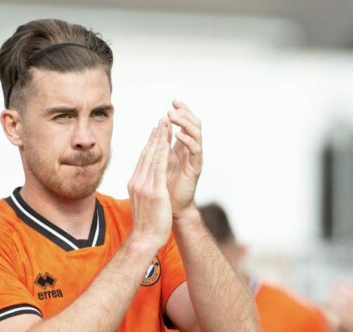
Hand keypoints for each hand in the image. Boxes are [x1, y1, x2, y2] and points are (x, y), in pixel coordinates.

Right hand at [128, 119, 172, 250]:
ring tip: (165, 124)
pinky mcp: (154, 191)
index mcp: (135, 184)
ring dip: (159, 139)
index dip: (150, 144)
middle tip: (161, 121)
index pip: (143, 159)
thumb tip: (147, 186)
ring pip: (152, 156)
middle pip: (146, 154)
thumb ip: (144, 191)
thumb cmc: (147, 226)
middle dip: (155, 136)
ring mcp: (144, 186)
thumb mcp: (143, 204)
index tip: (155, 132)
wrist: (144, 239)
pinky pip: (159, 166)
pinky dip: (162, 152)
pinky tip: (167, 141)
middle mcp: (137, 181)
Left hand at [165, 100, 202, 217]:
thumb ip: (160, 146)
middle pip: (194, 125)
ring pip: (196, 134)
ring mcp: (194, 159)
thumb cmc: (164, 187)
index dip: (182, 112)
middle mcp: (191, 151)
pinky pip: (195, 150)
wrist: (171, 209)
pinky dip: (187, 140)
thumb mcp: (159, 162)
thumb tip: (156, 129)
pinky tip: (178, 134)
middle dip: (185, 114)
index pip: (186, 124)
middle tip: (174, 105)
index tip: (173, 101)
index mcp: (182, 148)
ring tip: (173, 116)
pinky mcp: (195, 169)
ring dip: (184, 123)